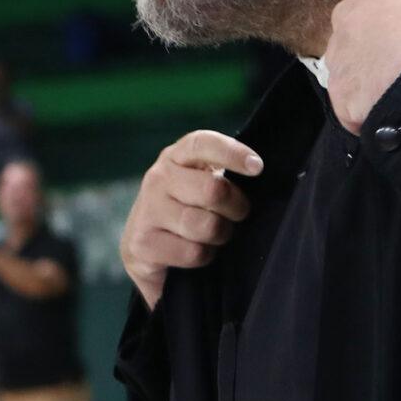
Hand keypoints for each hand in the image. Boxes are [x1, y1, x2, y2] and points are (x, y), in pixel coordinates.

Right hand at [119, 130, 262, 308]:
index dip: (233, 153)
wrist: (142, 246)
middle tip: (237, 215)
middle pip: (213, 190)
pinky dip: (204, 256)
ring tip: (215, 235)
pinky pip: (193, 252)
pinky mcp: (142, 243)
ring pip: (206, 226)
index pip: (202, 144)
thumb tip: (257, 174)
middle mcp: (158, 178)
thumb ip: (223, 175)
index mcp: (176, 156)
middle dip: (236, 208)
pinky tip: (196, 251)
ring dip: (220, 235)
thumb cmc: (185, 209)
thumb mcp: (201, 182)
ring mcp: (147, 210)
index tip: (258, 167)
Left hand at [325, 0, 400, 135]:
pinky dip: (367, 120)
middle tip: (393, 79)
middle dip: (366, 68)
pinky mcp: (341, 97)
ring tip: (396, 99)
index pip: (356, 22)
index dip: (374, 41)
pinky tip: (390, 117)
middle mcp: (345, 31)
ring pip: (347, 85)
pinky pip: (351, 114)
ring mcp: (339, 65)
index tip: (389, 53)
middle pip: (347, 54)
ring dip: (366, 95)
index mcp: (366, 3)